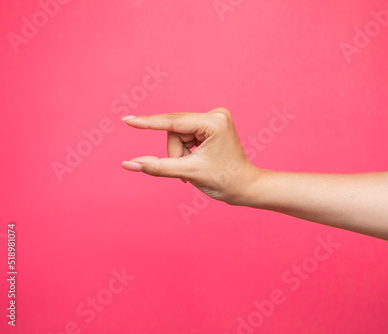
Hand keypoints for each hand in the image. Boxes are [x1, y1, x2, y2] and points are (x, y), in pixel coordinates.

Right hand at [121, 108, 260, 204]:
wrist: (245, 187)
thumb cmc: (224, 181)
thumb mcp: (188, 172)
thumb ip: (157, 166)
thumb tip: (128, 164)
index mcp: (214, 122)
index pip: (173, 122)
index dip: (148, 123)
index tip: (127, 120)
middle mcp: (216, 115)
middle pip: (175, 131)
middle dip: (176, 153)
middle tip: (188, 171)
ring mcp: (214, 119)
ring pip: (178, 135)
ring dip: (180, 154)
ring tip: (195, 168)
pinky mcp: (212, 126)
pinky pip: (185, 137)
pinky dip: (186, 152)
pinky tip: (198, 162)